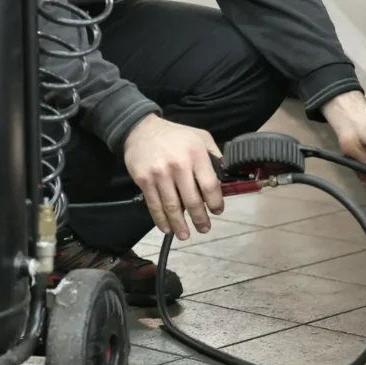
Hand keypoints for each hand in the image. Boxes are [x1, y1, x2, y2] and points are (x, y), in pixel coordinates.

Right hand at [123, 114, 223, 239]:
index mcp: (196, 154)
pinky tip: (166, 228)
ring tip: (185, 235)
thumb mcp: (201, 137)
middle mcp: (178, 165)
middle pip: (192, 200)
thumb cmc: (175, 135)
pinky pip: (154, 204)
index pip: (209, 185)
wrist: (140, 129)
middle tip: (204, 229)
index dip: (215, 202)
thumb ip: (214, 155)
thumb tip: (225, 177)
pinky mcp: (144, 180)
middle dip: (199, 218)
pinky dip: (160, 219)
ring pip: (172, 206)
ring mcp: (159, 174)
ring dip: (179, 224)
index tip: (217, 211)